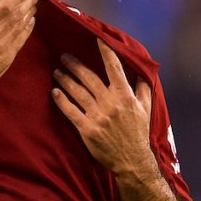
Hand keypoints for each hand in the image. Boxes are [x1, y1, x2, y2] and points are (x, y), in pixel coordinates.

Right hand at [0, 0, 37, 104]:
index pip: (4, 6)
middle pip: (16, 14)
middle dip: (27, 2)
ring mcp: (2, 47)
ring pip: (20, 25)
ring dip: (29, 13)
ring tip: (33, 4)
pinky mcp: (7, 58)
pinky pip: (21, 40)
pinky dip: (27, 29)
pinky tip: (31, 21)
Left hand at [52, 39, 155, 177]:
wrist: (132, 161)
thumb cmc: (138, 134)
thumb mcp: (146, 109)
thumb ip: (143, 89)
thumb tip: (144, 72)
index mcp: (125, 96)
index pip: (114, 69)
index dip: (105, 52)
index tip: (97, 39)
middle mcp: (111, 104)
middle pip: (89, 78)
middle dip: (75, 65)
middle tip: (64, 55)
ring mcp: (98, 116)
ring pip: (78, 92)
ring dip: (66, 80)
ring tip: (57, 71)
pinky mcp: (87, 130)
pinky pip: (71, 111)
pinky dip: (62, 101)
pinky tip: (54, 92)